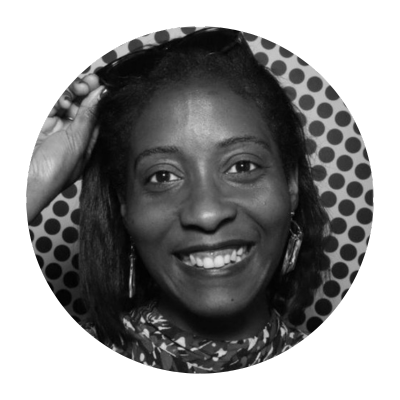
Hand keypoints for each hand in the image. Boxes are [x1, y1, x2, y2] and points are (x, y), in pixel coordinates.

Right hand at [27, 74, 104, 223]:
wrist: (25, 181)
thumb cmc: (52, 172)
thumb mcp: (76, 143)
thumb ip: (88, 118)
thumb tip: (102, 95)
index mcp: (85, 144)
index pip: (95, 115)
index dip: (98, 98)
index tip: (101, 83)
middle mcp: (70, 134)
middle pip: (80, 104)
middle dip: (85, 90)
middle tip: (88, 82)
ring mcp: (53, 127)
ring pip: (65, 100)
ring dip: (71, 91)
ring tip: (76, 90)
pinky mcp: (41, 122)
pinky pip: (52, 105)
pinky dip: (58, 99)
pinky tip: (63, 101)